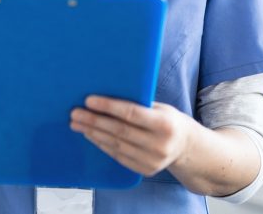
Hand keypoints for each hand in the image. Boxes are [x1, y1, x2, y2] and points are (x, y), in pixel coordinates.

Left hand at [69, 95, 195, 176]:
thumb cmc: (170, 121)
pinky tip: (90, 135)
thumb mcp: (161, 108)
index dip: (108, 106)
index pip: (131, 113)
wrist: (187, 148)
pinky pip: (118, 156)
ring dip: (93, 133)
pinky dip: (102, 144)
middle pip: (119, 131)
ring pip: (115, 144)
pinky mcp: (145, 170)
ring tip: (77, 123)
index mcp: (164, 124)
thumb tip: (108, 93)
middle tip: (75, 113)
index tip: (89, 100)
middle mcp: (159, 144)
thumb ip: (139, 104)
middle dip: (94, 121)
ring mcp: (152, 160)